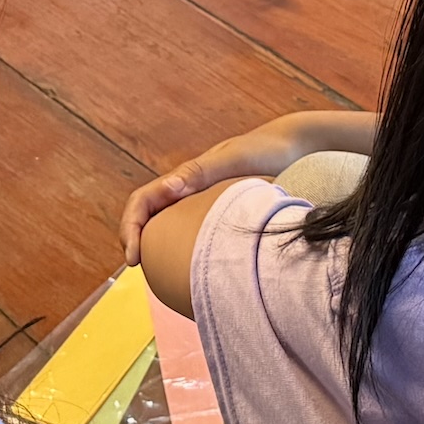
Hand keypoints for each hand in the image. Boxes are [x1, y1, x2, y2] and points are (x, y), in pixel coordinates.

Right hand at [120, 117, 337, 262]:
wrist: (293, 146)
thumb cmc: (265, 151)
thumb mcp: (235, 160)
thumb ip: (203, 171)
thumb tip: (169, 187)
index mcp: (184, 177)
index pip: (141, 201)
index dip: (130, 228)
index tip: (133, 259)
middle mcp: (187, 189)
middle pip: (147, 215)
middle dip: (135, 240)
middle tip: (138, 269)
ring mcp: (201, 200)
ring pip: (165, 224)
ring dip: (154, 245)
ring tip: (158, 276)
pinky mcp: (218, 211)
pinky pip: (190, 231)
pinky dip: (180, 248)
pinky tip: (195, 270)